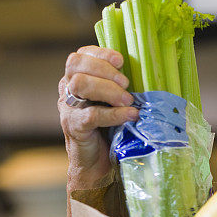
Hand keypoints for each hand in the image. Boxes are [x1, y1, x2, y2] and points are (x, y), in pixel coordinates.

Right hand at [58, 45, 137, 190]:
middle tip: (126, 84)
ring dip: (108, 90)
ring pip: (80, 85)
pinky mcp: (74, 127)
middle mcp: (67, 90)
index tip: (121, 61)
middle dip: (105, 71)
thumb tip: (148, 70)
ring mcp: (68, 109)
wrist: (97, 162)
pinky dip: (113, 114)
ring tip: (128, 100)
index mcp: (76, 78)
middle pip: (77, 66)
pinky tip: (130, 115)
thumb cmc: (110, 126)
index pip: (80, 55)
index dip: (100, 54)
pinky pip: (90, 115)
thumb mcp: (115, 100)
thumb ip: (120, 84)